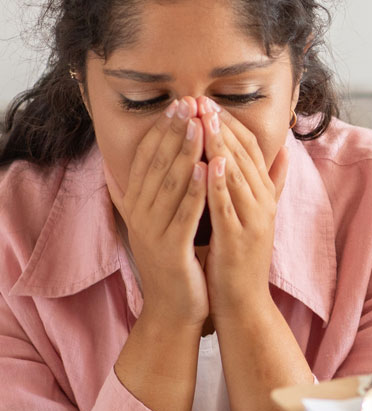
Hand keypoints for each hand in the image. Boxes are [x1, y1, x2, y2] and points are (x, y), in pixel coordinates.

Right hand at [105, 96, 207, 328]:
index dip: (162, 130)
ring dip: (185, 153)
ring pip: (170, 185)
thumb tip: (122, 167)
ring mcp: (153, 232)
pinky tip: (209, 170)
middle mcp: (140, 214)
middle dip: (174, 131)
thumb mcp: (161, 221)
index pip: (148, 158)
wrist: (174, 309)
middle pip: (157, 164)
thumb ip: (149, 194)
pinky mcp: (170, 249)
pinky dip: (196, 191)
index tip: (179, 103)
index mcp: (139, 204)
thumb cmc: (175, 261)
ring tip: (199, 124)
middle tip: (188, 101)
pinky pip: (185, 215)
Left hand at [201, 100, 287, 324]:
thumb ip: (270, 184)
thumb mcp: (257, 216)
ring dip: (221, 146)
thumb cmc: (242, 260)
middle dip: (223, 127)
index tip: (212, 103)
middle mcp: (263, 205)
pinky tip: (209, 163)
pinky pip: (228, 206)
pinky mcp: (239, 239)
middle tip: (203, 101)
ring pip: (238, 176)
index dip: (233, 125)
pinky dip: (220, 184)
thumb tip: (285, 153)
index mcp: (265, 198)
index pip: (252, 151)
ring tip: (204, 120)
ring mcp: (253, 221)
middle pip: (246, 157)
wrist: (243, 303)